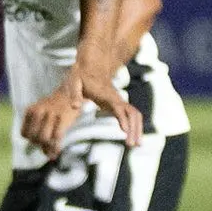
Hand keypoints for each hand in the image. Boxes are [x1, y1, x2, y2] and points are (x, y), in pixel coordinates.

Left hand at [21, 65, 142, 156]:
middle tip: (132, 145)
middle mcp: (116, 98)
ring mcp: (119, 101)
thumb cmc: (81, 75)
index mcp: (106, 94)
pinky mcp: (118, 104)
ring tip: (136, 146)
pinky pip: (131, 115)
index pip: (118, 107)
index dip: (123, 119)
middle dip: (134, 128)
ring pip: (135, 114)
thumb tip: (74, 107)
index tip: (125, 132)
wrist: (91, 64)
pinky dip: (135, 126)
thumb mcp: (74, 81)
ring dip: (137, 129)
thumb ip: (74, 94)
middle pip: (132, 113)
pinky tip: (132, 138)